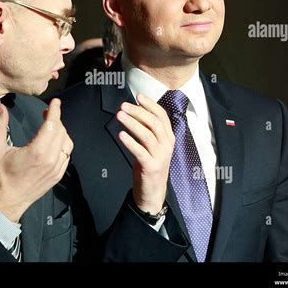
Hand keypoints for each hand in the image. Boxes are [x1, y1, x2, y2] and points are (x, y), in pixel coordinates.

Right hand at [0, 98, 72, 221]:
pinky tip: (54, 141)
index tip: (55, 102)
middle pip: (60, 131)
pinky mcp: (58, 175)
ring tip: (50, 126)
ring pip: (67, 142)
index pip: (52, 124)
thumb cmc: (0, 175)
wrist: (7, 201)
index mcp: (37, 151)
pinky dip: (63, 144)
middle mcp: (50, 159)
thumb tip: (1, 106)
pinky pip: (67, 154)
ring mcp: (56, 168)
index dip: (55, 110)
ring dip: (61, 131)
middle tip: (47, 113)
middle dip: (55, 119)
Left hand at [117, 93, 174, 214]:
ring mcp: (160, 157)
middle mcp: (167, 145)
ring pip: (147, 135)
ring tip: (119, 116)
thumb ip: (146, 129)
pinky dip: (130, 142)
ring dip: (132, 123)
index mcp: (169, 138)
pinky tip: (121, 135)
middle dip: (138, 112)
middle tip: (123, 106)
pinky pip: (140, 152)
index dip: (150, 104)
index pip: (162, 116)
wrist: (153, 192)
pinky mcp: (151, 167)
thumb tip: (134, 110)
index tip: (138, 96)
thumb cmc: (149, 164)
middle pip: (154, 123)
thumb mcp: (151, 145)